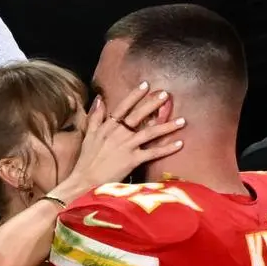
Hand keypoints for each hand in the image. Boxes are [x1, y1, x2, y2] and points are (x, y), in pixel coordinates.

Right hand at [51, 83, 186, 201]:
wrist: (85, 180)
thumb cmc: (86, 160)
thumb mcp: (88, 135)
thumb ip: (95, 117)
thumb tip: (99, 99)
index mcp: (108, 126)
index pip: (123, 107)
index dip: (135, 95)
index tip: (146, 84)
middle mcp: (118, 133)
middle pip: (139, 115)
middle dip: (153, 103)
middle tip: (166, 94)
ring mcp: (126, 146)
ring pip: (150, 132)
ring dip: (167, 126)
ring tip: (182, 120)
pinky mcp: (132, 160)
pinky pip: (153, 152)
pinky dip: (167, 148)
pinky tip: (179, 144)